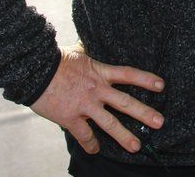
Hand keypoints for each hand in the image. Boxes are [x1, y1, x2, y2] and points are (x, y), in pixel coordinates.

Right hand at [30, 45, 164, 154]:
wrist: (34, 69)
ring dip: (124, 136)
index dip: (146, 80)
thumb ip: (88, 52)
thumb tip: (91, 43)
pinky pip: (84, 135)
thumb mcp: (77, 51)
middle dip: (144, 113)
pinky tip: (95, 151)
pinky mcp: (71, 118)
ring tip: (136, 147)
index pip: (128, 74)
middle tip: (160, 122)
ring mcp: (85, 105)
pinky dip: (90, 145)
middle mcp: (96, 89)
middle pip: (125, 102)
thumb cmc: (54, 59)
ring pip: (109, 123)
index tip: (161, 86)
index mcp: (99, 71)